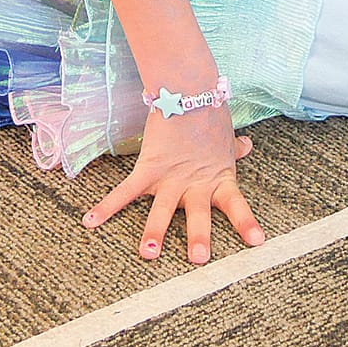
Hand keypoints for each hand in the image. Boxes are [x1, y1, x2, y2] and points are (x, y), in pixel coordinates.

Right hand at [83, 103, 264, 263]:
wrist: (187, 88)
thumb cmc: (208, 112)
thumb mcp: (224, 136)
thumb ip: (233, 148)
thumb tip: (247, 146)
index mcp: (218, 177)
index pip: (236, 204)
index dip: (246, 223)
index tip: (257, 242)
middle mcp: (195, 183)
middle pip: (198, 214)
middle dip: (198, 236)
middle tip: (199, 258)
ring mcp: (171, 177)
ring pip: (163, 209)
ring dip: (155, 231)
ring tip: (148, 253)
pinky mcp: (148, 167)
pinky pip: (126, 190)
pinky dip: (107, 206)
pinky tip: (90, 221)